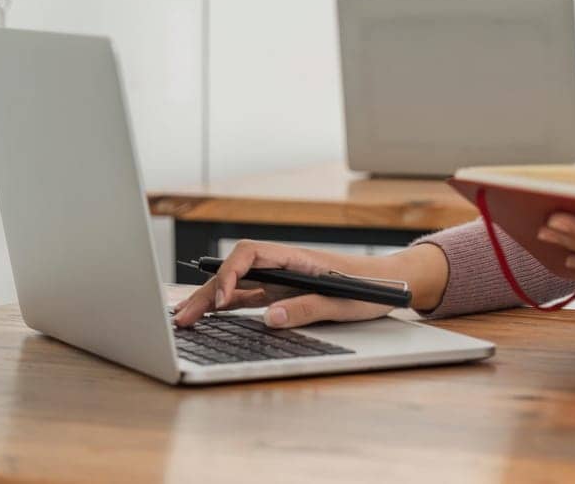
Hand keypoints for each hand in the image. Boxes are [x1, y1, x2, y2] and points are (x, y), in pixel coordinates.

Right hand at [171, 240, 398, 329]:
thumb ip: (308, 308)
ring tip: (185, 320)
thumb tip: (270, 317)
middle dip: (207, 292)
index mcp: (298, 259)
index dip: (230, 274)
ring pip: (238, 285)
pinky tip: (210, 317)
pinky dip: (227, 306)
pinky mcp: (285, 293)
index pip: (251, 254)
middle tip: (182, 318)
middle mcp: (285, 266)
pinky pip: (249, 297)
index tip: (222, 301)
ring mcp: (282, 280)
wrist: (392, 282)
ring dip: (211, 300)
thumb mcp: (345, 303)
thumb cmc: (373, 288)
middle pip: (236, 271)